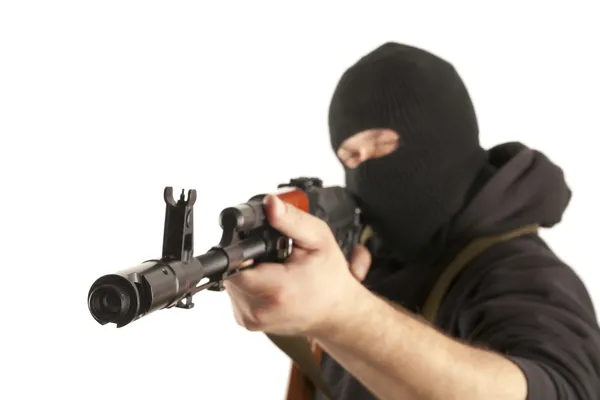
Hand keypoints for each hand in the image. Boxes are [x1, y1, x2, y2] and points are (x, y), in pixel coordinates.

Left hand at [224, 194, 371, 336]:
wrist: (335, 313)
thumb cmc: (329, 278)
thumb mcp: (318, 240)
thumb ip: (292, 219)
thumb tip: (270, 203)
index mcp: (276, 290)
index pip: (234, 264)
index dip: (242, 248)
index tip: (260, 247)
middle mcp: (259, 309)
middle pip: (231, 270)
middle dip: (247, 257)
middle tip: (272, 256)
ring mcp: (251, 319)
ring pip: (231, 281)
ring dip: (247, 271)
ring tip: (274, 270)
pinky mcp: (246, 321)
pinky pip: (236, 293)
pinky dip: (248, 284)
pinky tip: (269, 282)